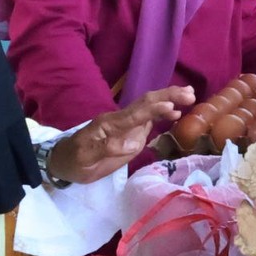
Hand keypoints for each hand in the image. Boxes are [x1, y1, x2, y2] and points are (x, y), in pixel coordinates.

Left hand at [51, 85, 193, 182]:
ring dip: (169, 100)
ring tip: (190, 95)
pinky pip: (149, 119)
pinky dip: (163, 113)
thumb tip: (129, 143)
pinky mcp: (131, 133)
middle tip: (190, 93)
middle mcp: (121, 120)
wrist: (65, 162)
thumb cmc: (73, 160)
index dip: (153, 111)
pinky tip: (177, 112)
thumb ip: (105, 148)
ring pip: (150, 108)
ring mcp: (127, 126)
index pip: (135, 115)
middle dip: (167, 97)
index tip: (172, 107)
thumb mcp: (84, 157)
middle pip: (146, 103)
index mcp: (109, 124)